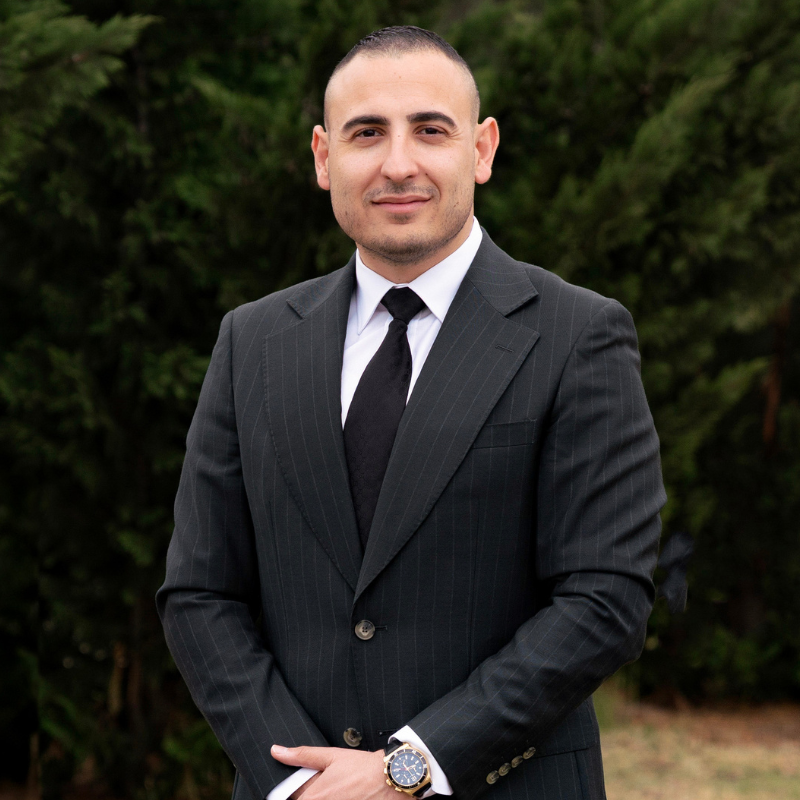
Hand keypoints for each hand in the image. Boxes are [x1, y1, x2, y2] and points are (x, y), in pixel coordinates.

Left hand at [271, 745, 397, 799]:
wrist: (390, 778)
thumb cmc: (362, 767)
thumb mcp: (330, 756)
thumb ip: (302, 755)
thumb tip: (277, 751)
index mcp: (314, 797)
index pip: (292, 799)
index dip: (297, 793)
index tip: (305, 787)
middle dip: (312, 794)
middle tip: (329, 785)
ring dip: (327, 796)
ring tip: (340, 789)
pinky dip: (338, 799)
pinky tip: (347, 794)